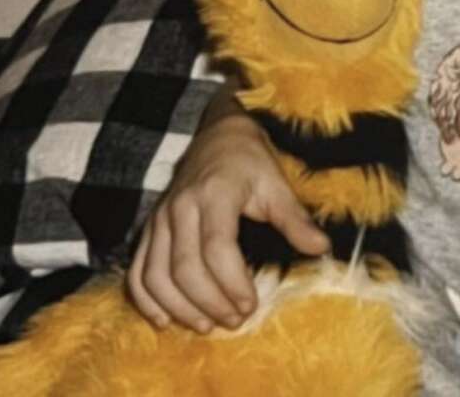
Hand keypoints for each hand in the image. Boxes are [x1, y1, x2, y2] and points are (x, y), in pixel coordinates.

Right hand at [127, 108, 328, 332]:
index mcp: (215, 193)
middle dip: (210, 302)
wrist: (217, 133)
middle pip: (185, 268)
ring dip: (179, 308)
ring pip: (157, 275)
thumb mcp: (276, 184)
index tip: (251, 305)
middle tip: (236, 320)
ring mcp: (159, 219)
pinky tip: (164, 320)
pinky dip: (146, 300)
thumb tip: (322, 248)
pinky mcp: (149, 228)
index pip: (216, 248)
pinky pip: (137, 271)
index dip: (231, 283)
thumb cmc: (250, 161)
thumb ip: (295, 219)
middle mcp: (180, 207)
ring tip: (207, 325)